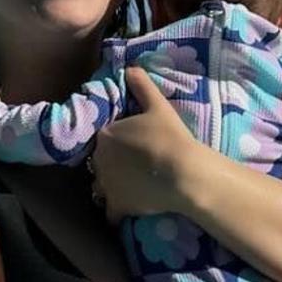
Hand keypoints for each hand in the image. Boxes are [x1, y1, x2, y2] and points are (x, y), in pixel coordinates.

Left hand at [93, 66, 200, 223]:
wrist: (182, 173)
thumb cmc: (170, 137)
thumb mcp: (159, 106)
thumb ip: (142, 86)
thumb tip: (131, 68)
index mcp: (105, 135)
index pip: (103, 139)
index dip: (116, 143)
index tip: (131, 146)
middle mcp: (99, 161)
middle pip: (100, 163)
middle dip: (111, 165)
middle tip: (134, 167)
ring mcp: (106, 185)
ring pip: (100, 187)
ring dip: (111, 188)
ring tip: (129, 187)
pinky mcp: (117, 206)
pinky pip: (110, 213)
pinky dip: (115, 213)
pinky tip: (125, 212)